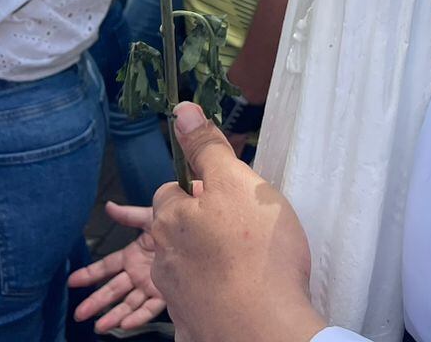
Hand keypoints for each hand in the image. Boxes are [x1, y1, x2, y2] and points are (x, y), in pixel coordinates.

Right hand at [67, 203, 166, 333]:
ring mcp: (149, 284)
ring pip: (127, 303)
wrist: (198, 232)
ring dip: (113, 315)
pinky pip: (149, 308)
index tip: (73, 281)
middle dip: (96, 301)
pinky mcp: (164, 292)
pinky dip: (137, 317)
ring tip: (99, 326)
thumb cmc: (176, 223)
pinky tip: (125, 324)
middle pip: (112, 290)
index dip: (89, 274)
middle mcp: (137, 273)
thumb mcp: (150, 218)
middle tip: (80, 313)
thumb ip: (129, 215)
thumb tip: (109, 207)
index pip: (106, 267)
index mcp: (132, 256)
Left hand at [149, 103, 326, 341]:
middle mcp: (164, 260)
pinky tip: (240, 295)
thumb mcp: (237, 182)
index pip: (171, 192)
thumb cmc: (257, 252)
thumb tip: (183, 111)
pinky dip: (214, 299)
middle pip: (177, 231)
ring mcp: (177, 298)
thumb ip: (208, 148)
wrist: (266, 329)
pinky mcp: (192, 328)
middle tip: (241, 231)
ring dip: (206, 264)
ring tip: (244, 264)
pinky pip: (199, 304)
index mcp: (170, 221)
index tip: (226, 199)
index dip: (200, 191)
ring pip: (186, 268)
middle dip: (200, 228)